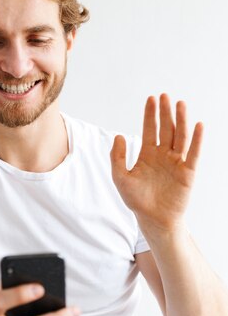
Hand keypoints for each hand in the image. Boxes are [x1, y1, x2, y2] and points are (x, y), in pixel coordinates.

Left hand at [110, 94, 202, 231]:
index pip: (150, 129)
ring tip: (180, 104)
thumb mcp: (120, 177)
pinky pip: (193, 153)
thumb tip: (119, 136)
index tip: (151, 99)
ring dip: (181, 120)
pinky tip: (198, 125)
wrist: (153, 219)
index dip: (150, 115)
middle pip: (166, 129)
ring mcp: (176, 162)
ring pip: (180, 137)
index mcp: (148, 154)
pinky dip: (197, 140)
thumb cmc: (137, 200)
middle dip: (165, 112)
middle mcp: (163, 155)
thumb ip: (117, 157)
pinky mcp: (188, 172)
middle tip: (164, 96)